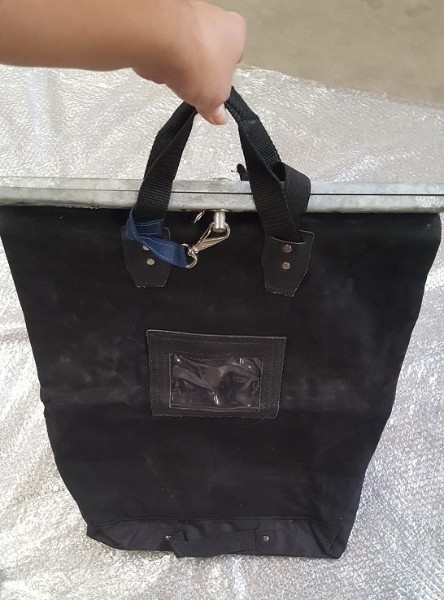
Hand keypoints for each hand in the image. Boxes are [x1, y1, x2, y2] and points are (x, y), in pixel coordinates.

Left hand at [134, 1, 245, 124]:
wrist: (163, 40)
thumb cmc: (201, 63)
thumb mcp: (215, 97)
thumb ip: (217, 107)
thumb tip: (218, 116)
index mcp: (235, 30)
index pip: (233, 57)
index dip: (223, 76)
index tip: (213, 89)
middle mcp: (213, 15)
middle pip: (208, 51)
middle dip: (200, 69)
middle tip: (193, 87)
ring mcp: (186, 14)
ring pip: (185, 47)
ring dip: (180, 64)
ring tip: (175, 79)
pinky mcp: (161, 19)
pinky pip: (164, 44)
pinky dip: (162, 57)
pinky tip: (160, 68)